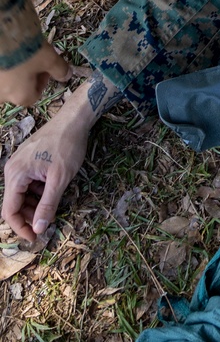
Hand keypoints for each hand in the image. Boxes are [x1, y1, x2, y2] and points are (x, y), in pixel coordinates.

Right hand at [0, 43, 79, 109]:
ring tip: (16, 56)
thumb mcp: (49, 58)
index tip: (44, 67)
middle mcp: (2, 96)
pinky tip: (5, 54)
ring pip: (3, 83)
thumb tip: (67, 76)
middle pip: (16, 90)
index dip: (42, 81)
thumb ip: (59, 69)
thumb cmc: (28, 51)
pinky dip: (2, 68)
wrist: (2, 36)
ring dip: (10, 73)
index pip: (33, 96)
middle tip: (29, 60)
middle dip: (23, 78)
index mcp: (20, 96)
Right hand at [1, 80, 101, 239]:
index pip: (9, 211)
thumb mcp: (60, 179)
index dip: (21, 228)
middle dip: (28, 216)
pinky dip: (36, 192)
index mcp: (16, 174)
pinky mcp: (27, 159)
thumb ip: (47, 205)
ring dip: (33, 205)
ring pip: (21, 193)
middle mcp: (12, 169)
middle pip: (14, 203)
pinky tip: (50, 192)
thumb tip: (39, 229)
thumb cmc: (67, 146)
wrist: (74, 119)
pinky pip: (27, 182)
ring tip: (51, 208)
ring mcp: (19, 163)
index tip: (35, 238)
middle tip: (46, 224)